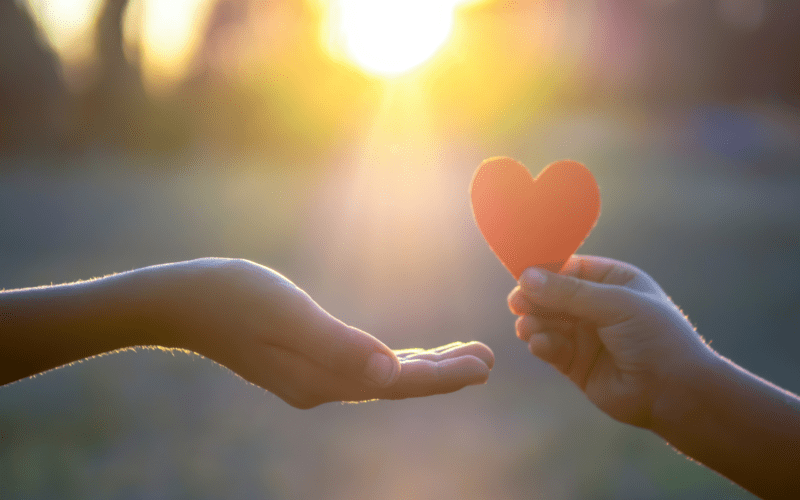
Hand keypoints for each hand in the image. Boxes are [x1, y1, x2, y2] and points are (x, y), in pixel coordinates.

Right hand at [165, 258, 493, 408]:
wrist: (176, 303)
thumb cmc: (227, 296)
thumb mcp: (283, 313)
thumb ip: (336, 345)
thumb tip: (389, 371)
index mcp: (319, 377)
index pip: (395, 382)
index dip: (442, 375)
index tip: (485, 364)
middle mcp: (317, 386)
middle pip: (393, 383)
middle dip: (443, 373)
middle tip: (488, 359)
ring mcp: (307, 378)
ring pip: (379, 376)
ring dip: (422, 367)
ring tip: (462, 355)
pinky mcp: (300, 362)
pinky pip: (360, 366)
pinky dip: (391, 359)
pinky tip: (402, 353)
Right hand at [507, 255, 714, 427]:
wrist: (677, 393)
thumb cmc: (657, 338)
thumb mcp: (616, 305)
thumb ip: (570, 293)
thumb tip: (526, 277)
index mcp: (614, 281)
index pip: (570, 268)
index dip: (545, 270)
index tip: (522, 275)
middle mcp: (597, 306)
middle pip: (552, 295)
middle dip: (534, 299)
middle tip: (517, 303)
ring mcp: (585, 335)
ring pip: (546, 322)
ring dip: (533, 322)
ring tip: (528, 327)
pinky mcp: (576, 363)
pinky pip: (549, 347)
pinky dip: (540, 344)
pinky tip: (540, 344)